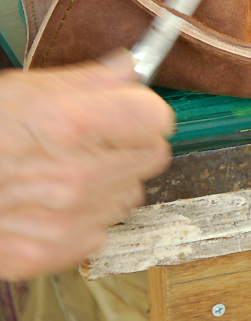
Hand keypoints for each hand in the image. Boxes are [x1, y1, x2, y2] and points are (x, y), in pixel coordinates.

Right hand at [0, 52, 174, 279]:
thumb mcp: (22, 91)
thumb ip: (88, 81)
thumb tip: (130, 69)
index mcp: (72, 124)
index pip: (158, 118)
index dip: (145, 112)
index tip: (132, 111)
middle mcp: (77, 174)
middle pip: (153, 156)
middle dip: (131, 145)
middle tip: (95, 141)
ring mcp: (67, 218)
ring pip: (130, 194)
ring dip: (110, 183)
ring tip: (63, 172)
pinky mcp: (54, 251)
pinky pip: (102, 229)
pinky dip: (84, 218)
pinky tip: (51, 204)